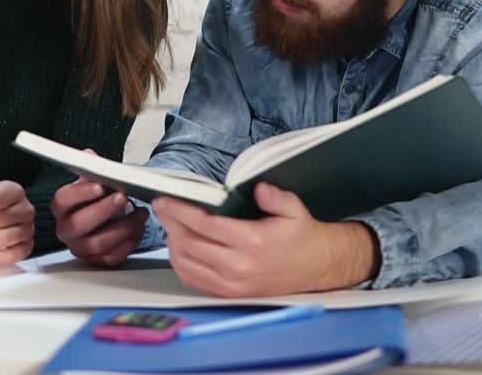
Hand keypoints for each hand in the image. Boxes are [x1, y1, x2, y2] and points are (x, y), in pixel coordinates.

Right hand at [52, 176, 146, 266]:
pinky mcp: (97, 261)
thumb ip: (90, 169)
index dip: (81, 193)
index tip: (100, 185)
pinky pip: (112, 256)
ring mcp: (81, 248)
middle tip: (123, 197)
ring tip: (140, 214)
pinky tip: (138, 228)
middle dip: (104, 210)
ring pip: (99, 242)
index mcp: (61, 208)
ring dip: (123, 227)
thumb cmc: (96, 200)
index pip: (63, 200)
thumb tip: (89, 156)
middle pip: (80, 224)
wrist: (104, 220)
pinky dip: (129, 243)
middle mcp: (66, 229)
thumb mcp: (92, 181)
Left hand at [154, 182, 379, 296]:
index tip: (166, 200)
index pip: (204, 224)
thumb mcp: (294, 209)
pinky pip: (194, 280)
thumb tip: (257, 188)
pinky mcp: (230, 294)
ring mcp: (232, 283)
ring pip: (186, 263)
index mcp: (252, 242)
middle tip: (163, 207)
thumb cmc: (303, 237)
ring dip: (172, 242)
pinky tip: (179, 247)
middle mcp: (239, 266)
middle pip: (189, 243)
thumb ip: (274, 196)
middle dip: (170, 223)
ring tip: (170, 224)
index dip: (180, 211)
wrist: (319, 267)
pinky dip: (180, 263)